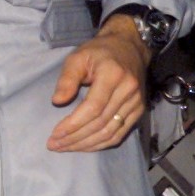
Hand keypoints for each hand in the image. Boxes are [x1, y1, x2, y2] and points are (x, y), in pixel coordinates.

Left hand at [49, 21, 149, 151]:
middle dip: (75, 138)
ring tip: (66, 148)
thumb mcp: (78, 57)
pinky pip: (120, 134)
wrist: (130, 48)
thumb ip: (67, 79)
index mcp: (113, 74)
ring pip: (110, 132)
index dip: (73, 124)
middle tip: (55, 145)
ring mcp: (136, 102)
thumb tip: (58, 102)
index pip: (93, 107)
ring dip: (86, 144)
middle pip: (100, 123)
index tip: (55, 134)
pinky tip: (85, 146)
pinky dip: (102, 144)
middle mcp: (128, 90)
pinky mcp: (139, 110)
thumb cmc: (99, 52)